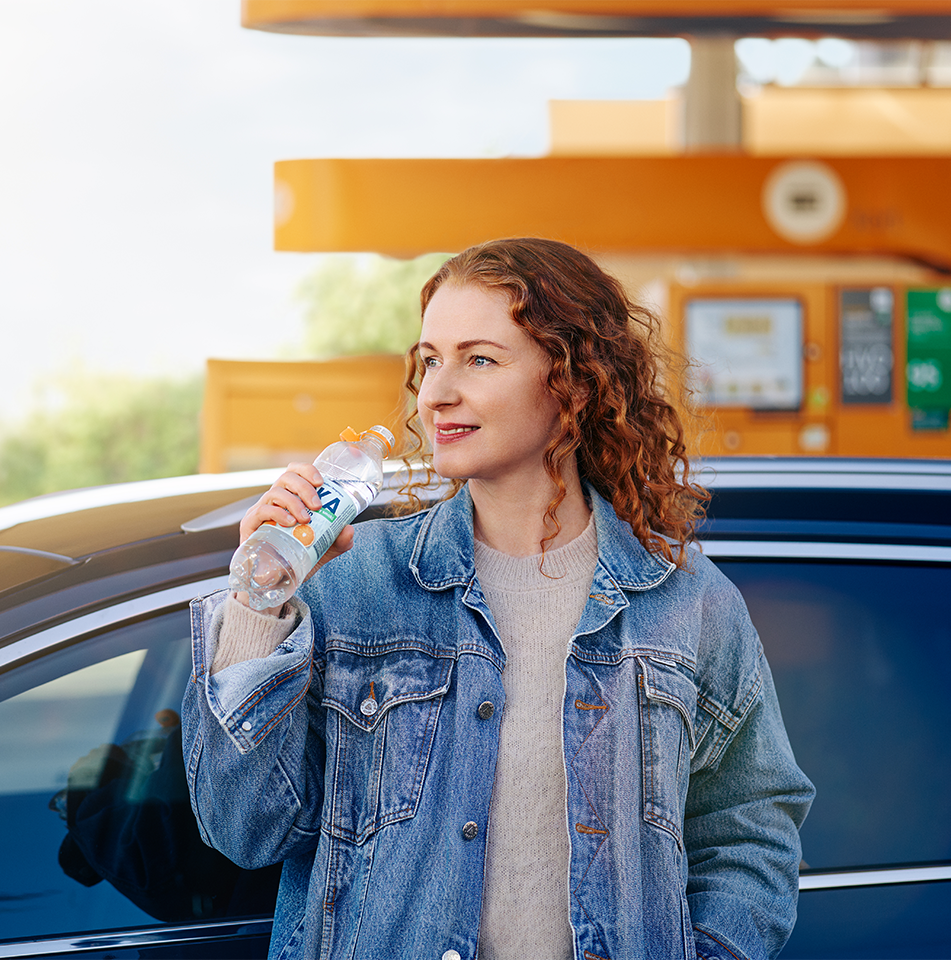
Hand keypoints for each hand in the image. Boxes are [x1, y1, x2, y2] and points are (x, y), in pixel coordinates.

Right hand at [234, 463, 354, 612]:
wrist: (277, 581)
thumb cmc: (298, 556)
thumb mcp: (324, 549)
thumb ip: (339, 540)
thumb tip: (349, 529)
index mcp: (292, 497)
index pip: (296, 472)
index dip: (307, 470)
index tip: (321, 482)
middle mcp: (276, 500)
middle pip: (286, 478)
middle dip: (304, 488)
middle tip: (317, 505)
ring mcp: (261, 510)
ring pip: (275, 492)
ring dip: (293, 502)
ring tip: (305, 520)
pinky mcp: (250, 524)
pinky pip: (261, 510)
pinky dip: (276, 513)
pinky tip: (289, 523)